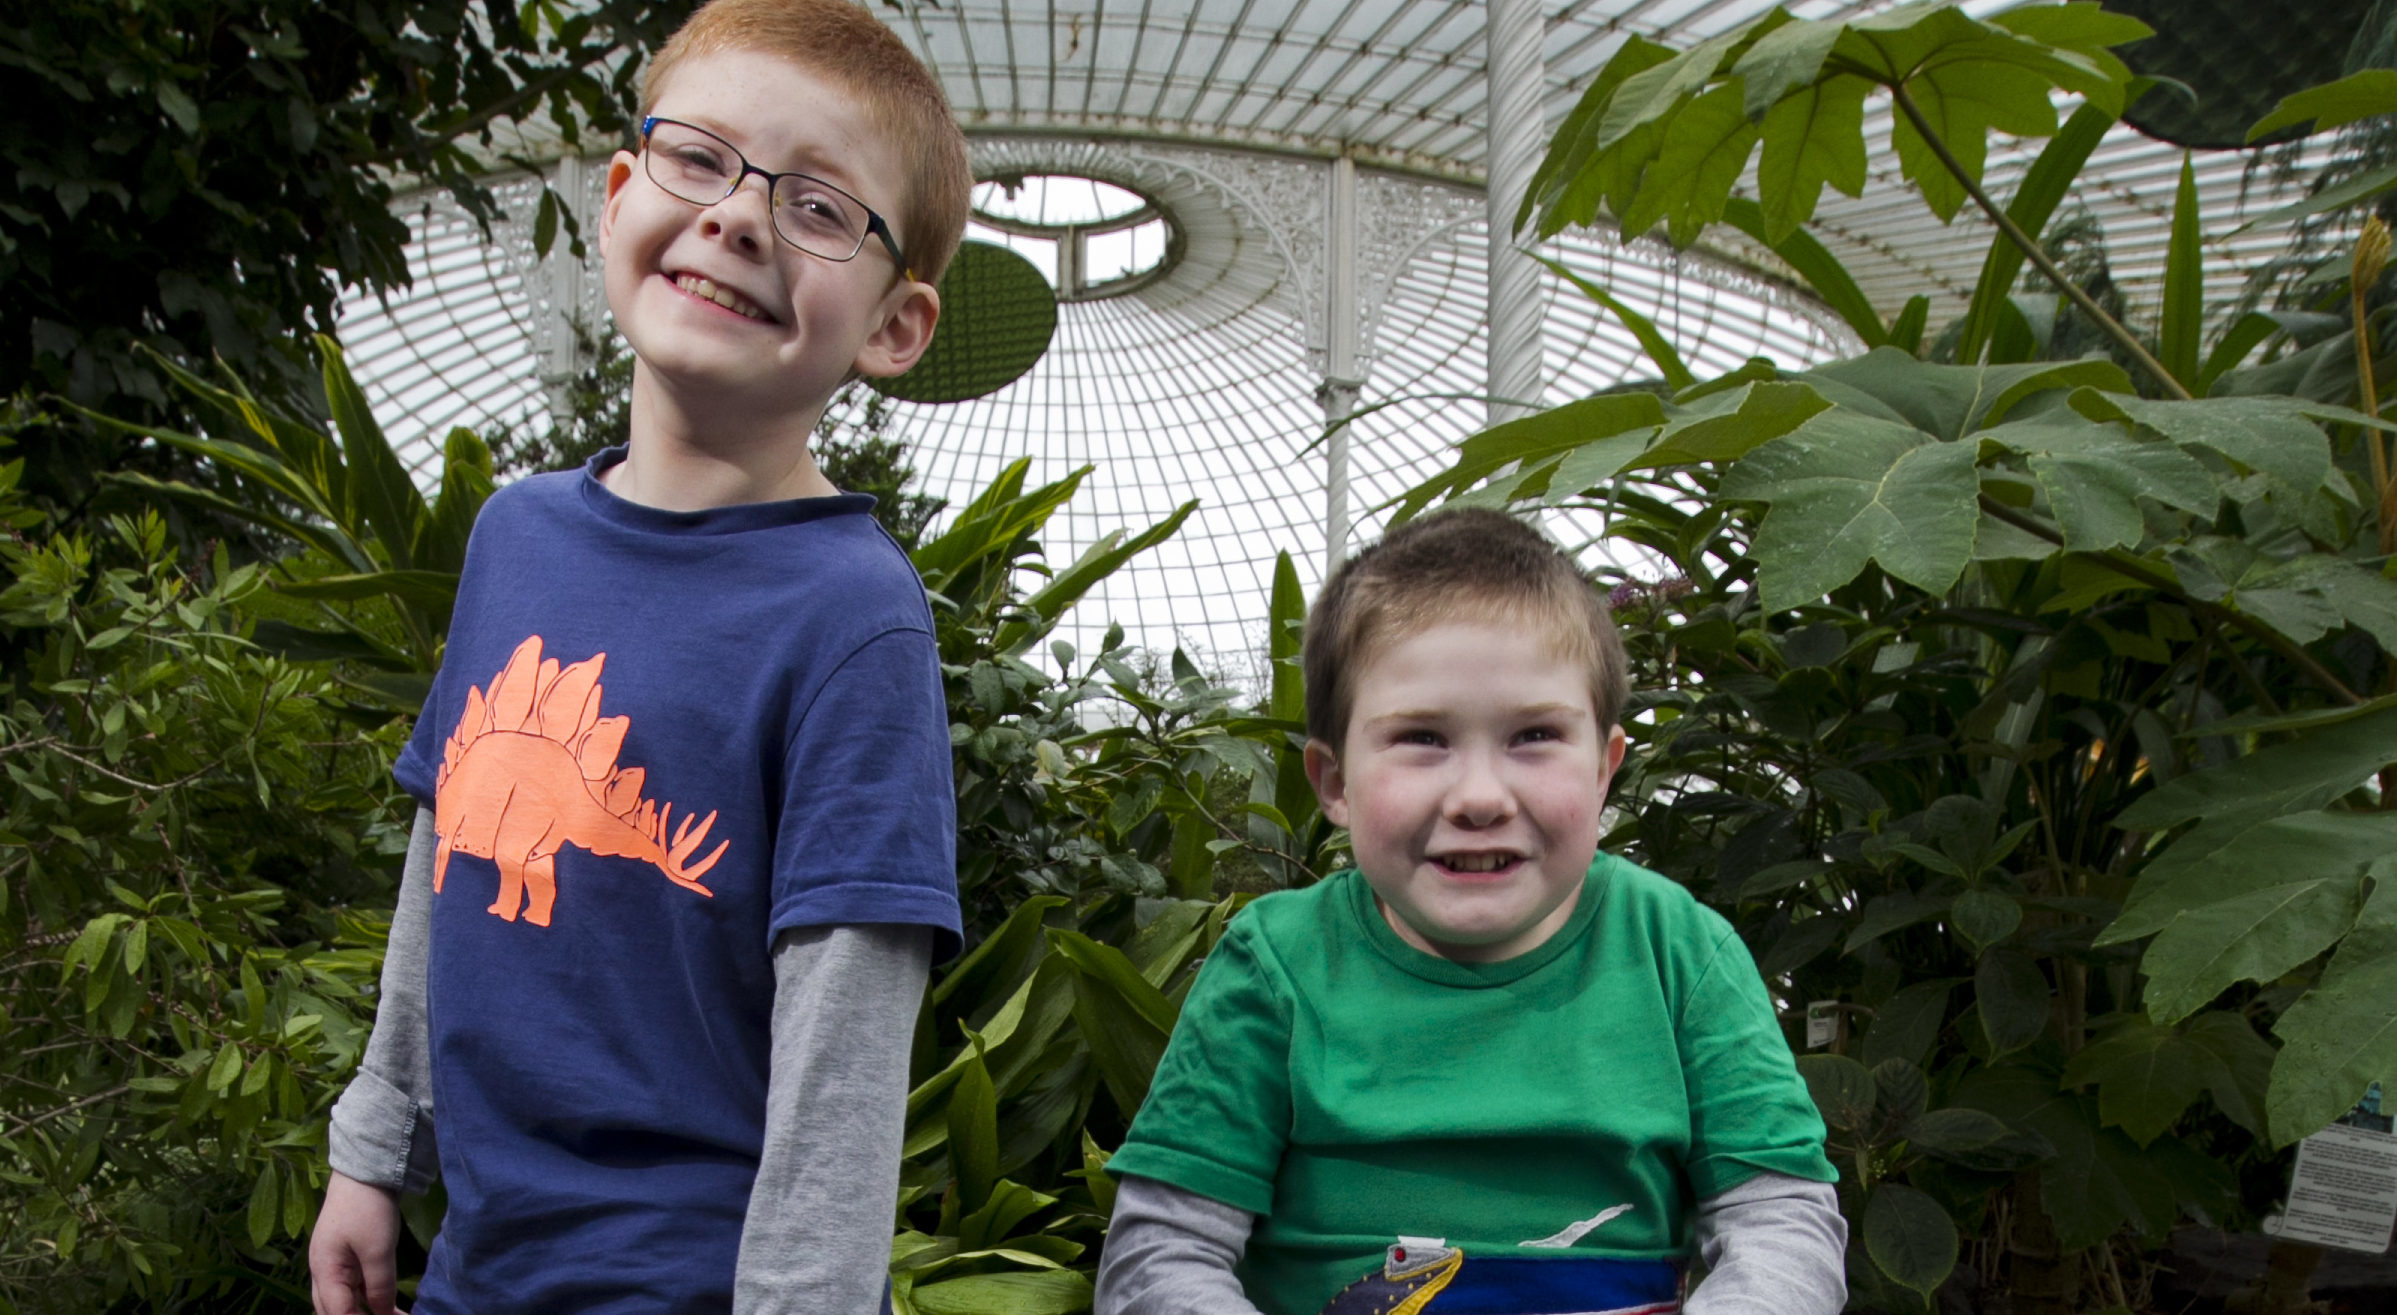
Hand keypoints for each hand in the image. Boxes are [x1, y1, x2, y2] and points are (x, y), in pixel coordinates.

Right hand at [309, 1171, 402, 1314]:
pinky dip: (370, 1299)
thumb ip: (379, 1286)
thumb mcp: (377, 1249)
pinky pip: (355, 1288)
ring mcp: (334, 1265)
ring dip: (366, 1312)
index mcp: (324, 1272)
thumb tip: (382, 1314)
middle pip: (334, 1311)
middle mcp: (323, 1273)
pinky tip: (390, 1306)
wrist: (365, 1172)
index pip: (336, 1313)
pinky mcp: (347, 1257)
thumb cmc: (367, 1209)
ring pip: (344, 1301)